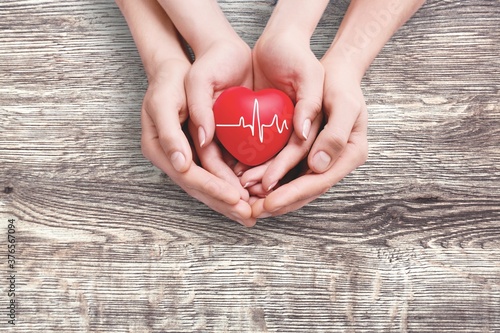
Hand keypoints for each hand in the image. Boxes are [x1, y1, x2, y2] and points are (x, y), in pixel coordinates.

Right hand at [141, 59, 254, 225]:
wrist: (179, 69)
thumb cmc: (169, 81)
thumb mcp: (164, 101)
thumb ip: (170, 132)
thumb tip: (181, 163)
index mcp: (160, 149)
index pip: (188, 177)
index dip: (212, 189)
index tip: (235, 198)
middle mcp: (173, 158)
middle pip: (200, 188)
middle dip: (225, 204)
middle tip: (249, 217)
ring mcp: (187, 157)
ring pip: (210, 185)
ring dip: (230, 202)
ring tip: (252, 214)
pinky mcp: (201, 151)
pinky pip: (217, 174)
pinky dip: (233, 186)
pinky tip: (250, 195)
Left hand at [250, 60, 367, 217]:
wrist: (332, 73)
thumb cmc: (340, 84)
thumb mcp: (343, 103)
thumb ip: (335, 134)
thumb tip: (318, 165)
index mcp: (350, 154)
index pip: (319, 181)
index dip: (293, 194)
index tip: (269, 203)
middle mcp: (335, 161)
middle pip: (305, 190)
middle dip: (278, 202)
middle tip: (252, 212)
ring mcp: (320, 159)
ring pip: (293, 183)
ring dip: (270, 194)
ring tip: (246, 201)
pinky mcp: (306, 153)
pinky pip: (287, 171)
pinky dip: (268, 178)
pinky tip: (249, 183)